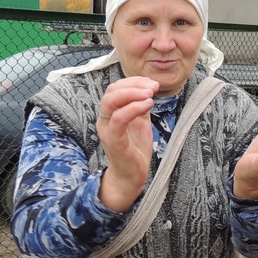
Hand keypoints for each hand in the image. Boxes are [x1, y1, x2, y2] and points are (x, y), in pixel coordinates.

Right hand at [96, 76, 158, 211]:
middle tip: (153, 88)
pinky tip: (148, 105)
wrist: (130, 176)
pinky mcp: (113, 140)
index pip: (116, 88)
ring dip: (132, 94)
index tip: (152, 84)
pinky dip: (133, 108)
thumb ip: (141, 106)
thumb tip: (149, 88)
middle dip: (134, 85)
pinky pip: (119, 119)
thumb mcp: (141, 122)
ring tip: (150, 95)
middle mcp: (104, 118)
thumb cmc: (134, 149)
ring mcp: (107, 129)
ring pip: (111, 102)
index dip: (134, 81)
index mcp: (110, 112)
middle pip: (111, 91)